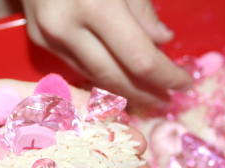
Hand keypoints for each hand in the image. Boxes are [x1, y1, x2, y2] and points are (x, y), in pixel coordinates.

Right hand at [20, 0, 192, 103]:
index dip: (166, 76)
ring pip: (92, 75)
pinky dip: (100, 72)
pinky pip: (76, 63)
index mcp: (95, 6)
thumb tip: (161, 42)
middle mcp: (68, 28)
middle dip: (145, 92)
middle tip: (167, 100)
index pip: (140, 59)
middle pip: (114, 77)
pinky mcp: (38, 38)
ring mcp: (48, 36)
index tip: (186, 83)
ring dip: (122, 88)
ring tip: (147, 93)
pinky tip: (118, 77)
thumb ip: (142, 8)